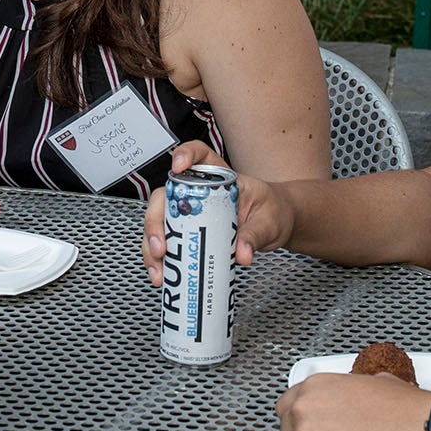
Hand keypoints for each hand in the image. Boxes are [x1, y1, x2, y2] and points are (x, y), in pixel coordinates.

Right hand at [141, 140, 291, 285]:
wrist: (277, 227)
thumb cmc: (272, 213)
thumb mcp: (269, 221)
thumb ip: (256, 235)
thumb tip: (242, 253)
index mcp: (219, 179)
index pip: (198, 155)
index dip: (184, 156)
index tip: (178, 166)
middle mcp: (197, 194)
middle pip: (165, 197)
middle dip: (155, 221)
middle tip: (161, 246)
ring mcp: (190, 215)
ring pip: (159, 224)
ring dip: (152, 247)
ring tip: (159, 269)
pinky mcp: (189, 235)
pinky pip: (167, 245)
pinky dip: (161, 262)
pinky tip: (162, 274)